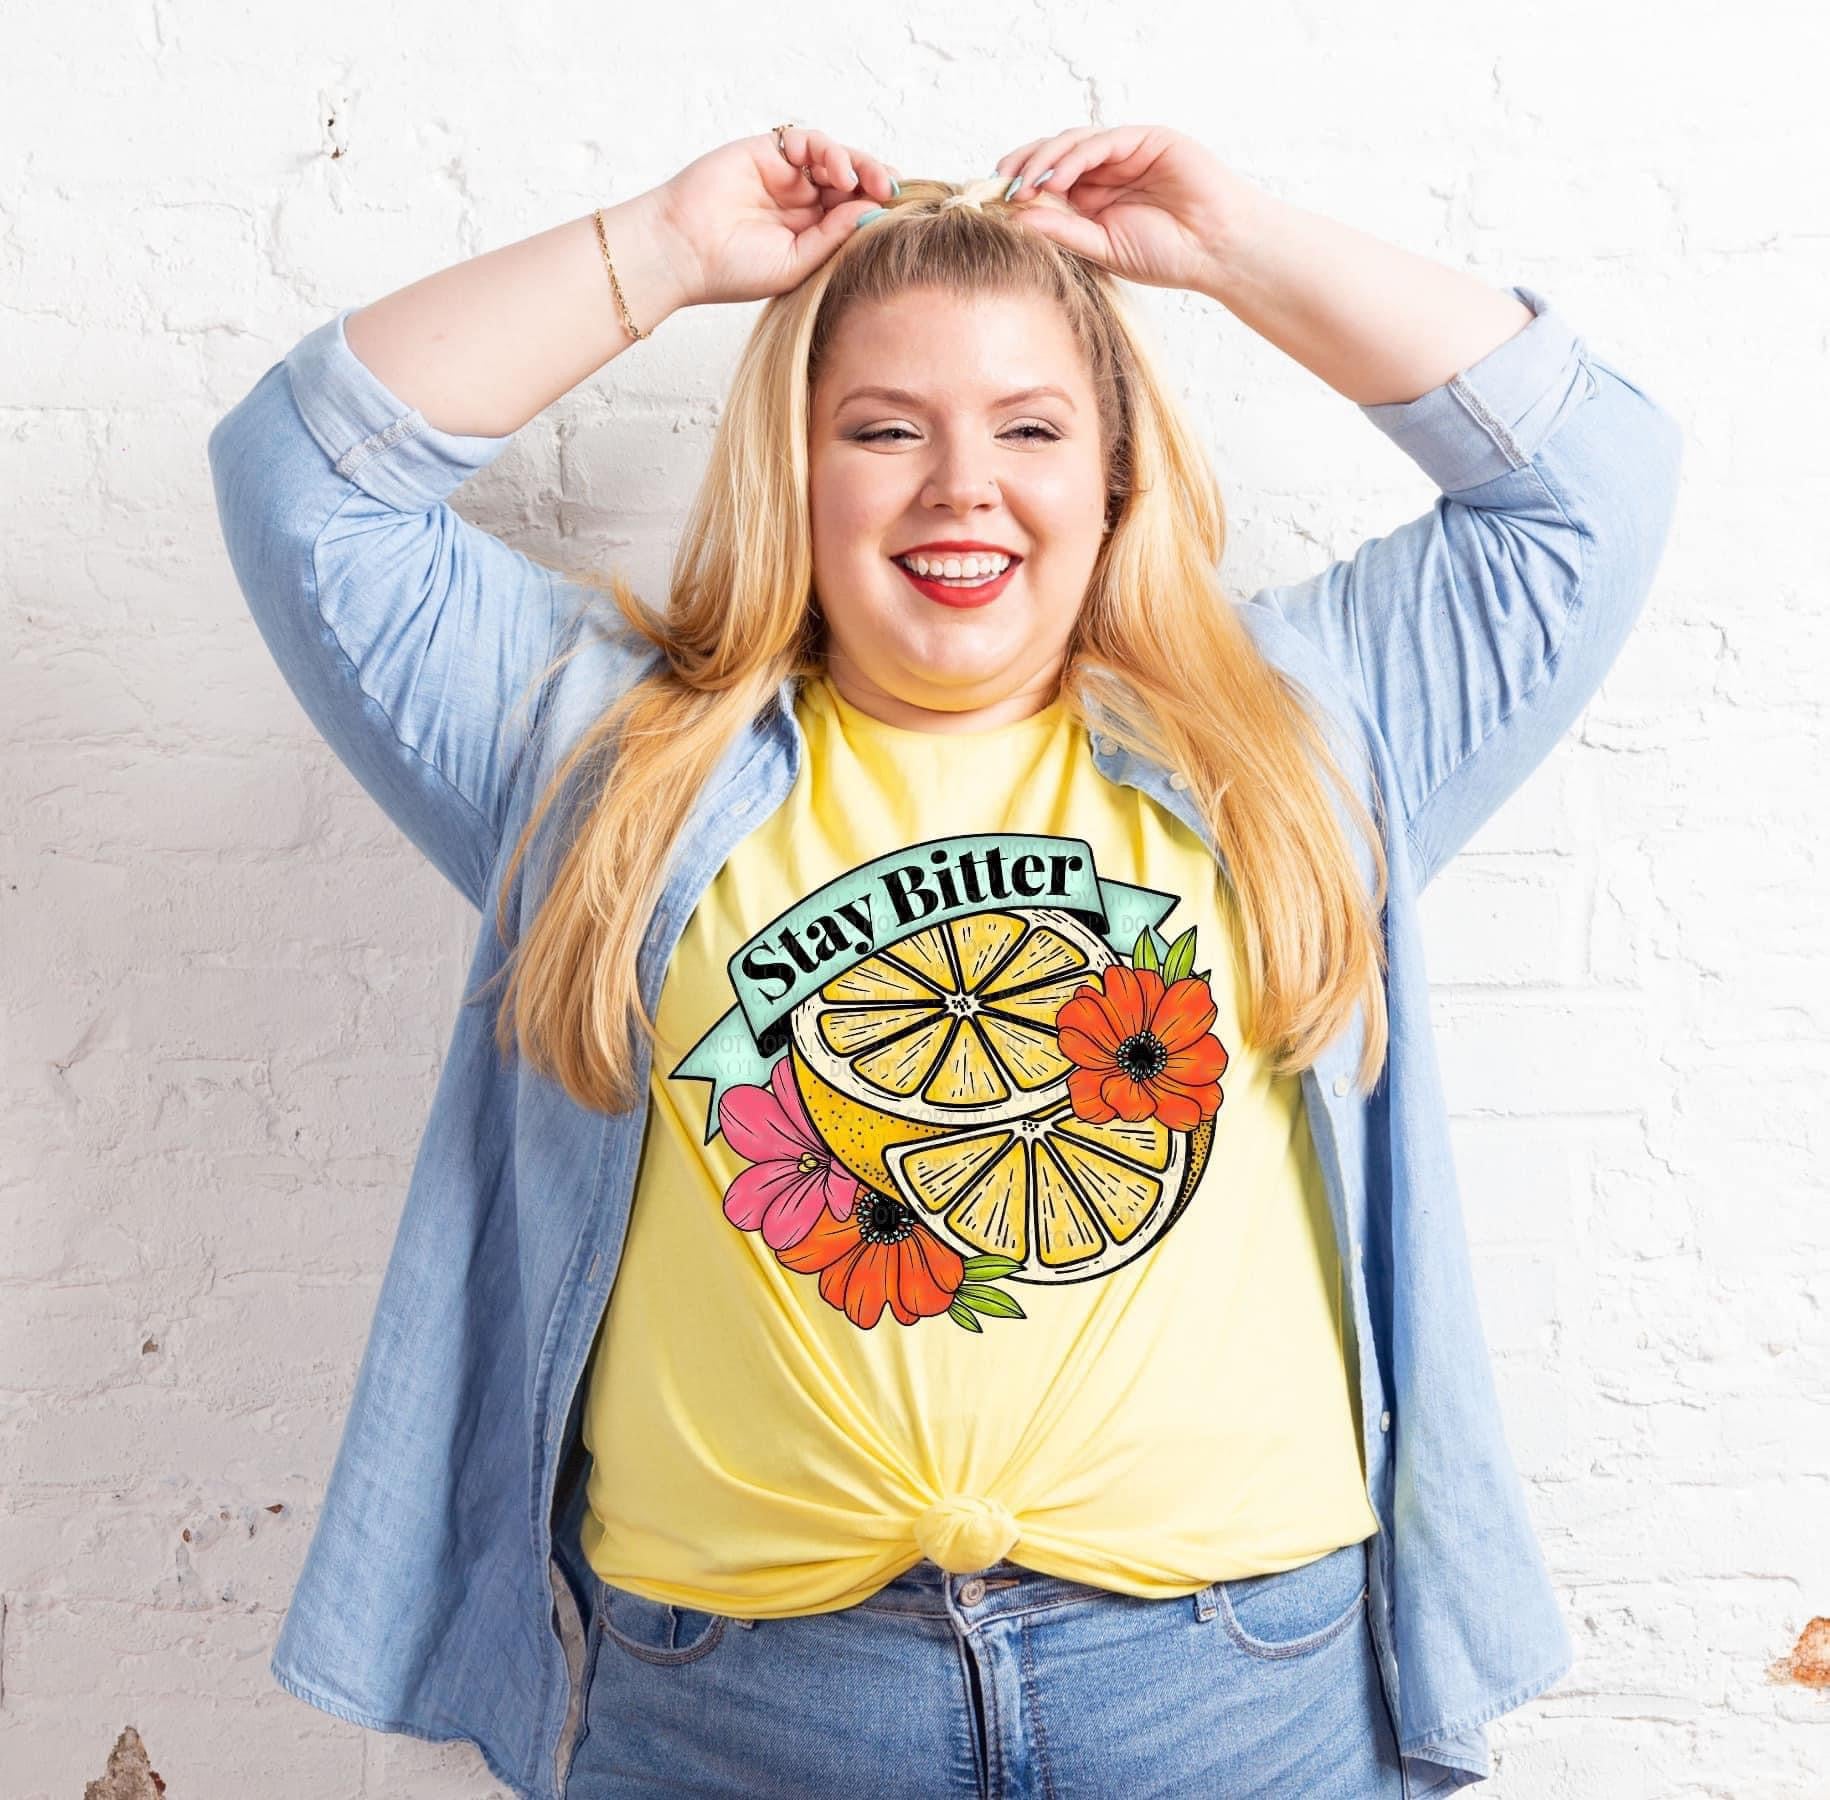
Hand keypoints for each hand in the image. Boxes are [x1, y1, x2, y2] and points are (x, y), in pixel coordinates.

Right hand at [650, 129, 900, 307]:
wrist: (683, 251)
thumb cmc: (733, 270)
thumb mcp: (796, 263)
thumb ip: (833, 237)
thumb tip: (871, 211)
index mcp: (810, 233)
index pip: (854, 212)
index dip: (877, 207)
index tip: (899, 214)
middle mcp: (801, 202)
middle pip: (851, 181)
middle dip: (874, 181)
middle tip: (890, 188)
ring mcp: (784, 176)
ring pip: (833, 157)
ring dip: (854, 164)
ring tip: (858, 181)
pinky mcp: (765, 153)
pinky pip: (804, 141)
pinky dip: (825, 150)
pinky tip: (832, 171)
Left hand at [994, 126, 1249, 296]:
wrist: (1216, 251)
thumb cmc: (1168, 255)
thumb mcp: (1102, 248)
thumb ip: (1063, 230)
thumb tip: (1017, 218)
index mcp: (1094, 198)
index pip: (1048, 181)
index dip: (1020, 186)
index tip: (993, 201)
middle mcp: (1106, 171)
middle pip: (1054, 156)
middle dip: (1024, 166)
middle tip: (1000, 185)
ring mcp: (1126, 152)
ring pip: (1074, 143)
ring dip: (1044, 160)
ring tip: (1024, 184)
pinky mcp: (1146, 139)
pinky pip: (1102, 141)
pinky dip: (1075, 156)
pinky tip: (1057, 178)